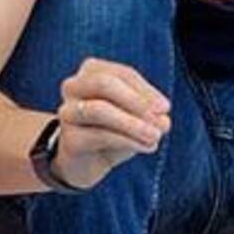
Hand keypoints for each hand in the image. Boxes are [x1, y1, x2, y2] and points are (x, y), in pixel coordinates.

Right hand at [52, 57, 171, 188]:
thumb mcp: (135, 116)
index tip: (166, 108)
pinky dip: (128, 141)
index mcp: (92, 71)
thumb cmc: (114, 130)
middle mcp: (73, 86)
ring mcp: (67, 112)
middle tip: (162, 120)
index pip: (122, 74)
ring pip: (98, 110)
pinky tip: (147, 147)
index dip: (146, 90)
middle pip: (104, 84)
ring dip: (133, 123)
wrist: (86, 162)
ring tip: (156, 136)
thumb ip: (150, 114)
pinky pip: (100, 136)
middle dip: (136, 101)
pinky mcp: (69, 139)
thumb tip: (163, 120)